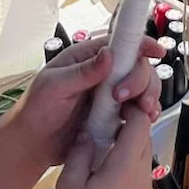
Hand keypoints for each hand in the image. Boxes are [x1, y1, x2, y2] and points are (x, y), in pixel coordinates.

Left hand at [6, 34, 162, 170]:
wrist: (32, 145)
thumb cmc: (35, 110)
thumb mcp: (53, 87)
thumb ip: (81, 72)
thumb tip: (108, 54)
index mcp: (87, 58)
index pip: (119, 43)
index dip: (140, 44)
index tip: (155, 51)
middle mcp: (103, 74)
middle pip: (137, 66)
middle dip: (141, 79)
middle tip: (127, 96)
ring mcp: (110, 95)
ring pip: (142, 88)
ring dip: (148, 96)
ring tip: (142, 110)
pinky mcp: (115, 116)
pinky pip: (138, 111)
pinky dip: (146, 114)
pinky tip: (144, 120)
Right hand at [50, 100, 158, 188]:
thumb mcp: (69, 184)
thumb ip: (81, 152)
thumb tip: (90, 134)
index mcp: (126, 165)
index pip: (139, 124)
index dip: (130, 110)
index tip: (116, 105)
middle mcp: (145, 179)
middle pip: (144, 144)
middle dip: (128, 134)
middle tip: (104, 132)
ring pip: (143, 168)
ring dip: (128, 160)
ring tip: (102, 168)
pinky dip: (129, 184)